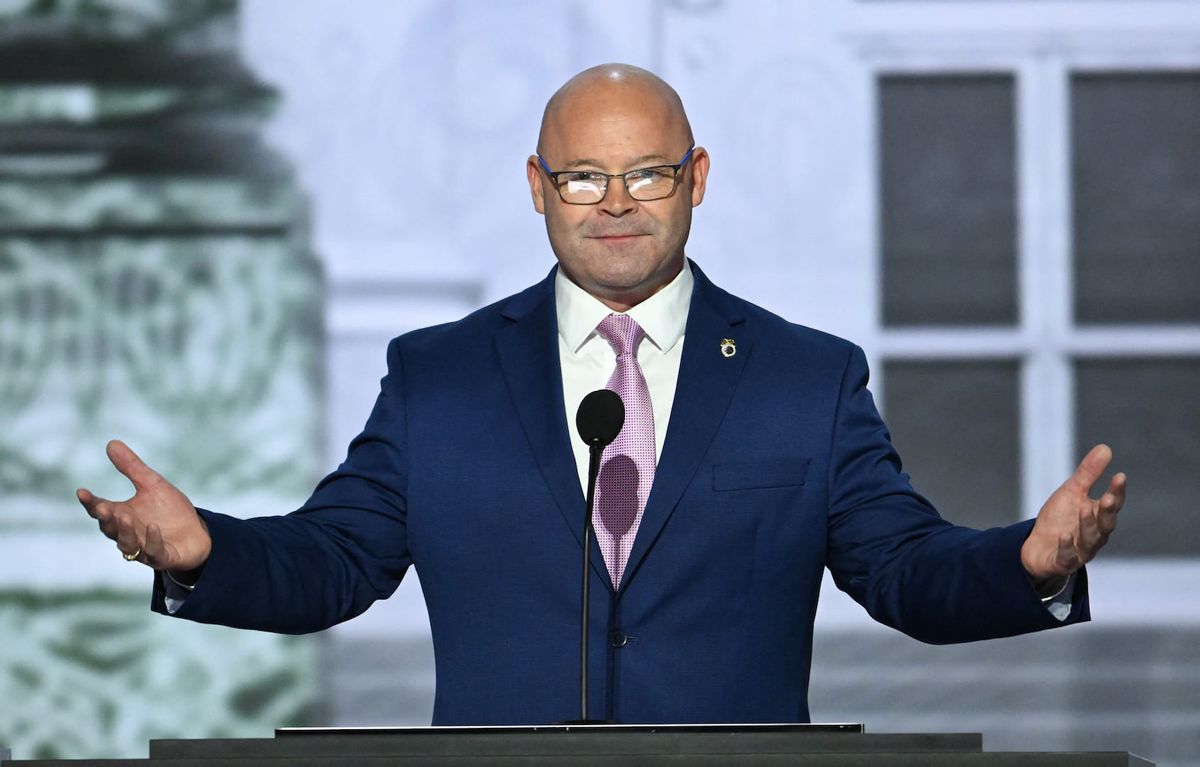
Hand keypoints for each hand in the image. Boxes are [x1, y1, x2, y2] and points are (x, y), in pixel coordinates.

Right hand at [77, 440, 211, 574]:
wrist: (196, 534)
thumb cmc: (170, 511)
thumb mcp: (152, 485)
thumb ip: (132, 468)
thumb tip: (111, 443)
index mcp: (122, 516)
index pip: (100, 510)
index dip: (90, 502)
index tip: (81, 491)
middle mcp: (129, 534)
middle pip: (110, 529)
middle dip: (106, 519)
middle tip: (103, 507)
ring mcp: (144, 548)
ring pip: (128, 544)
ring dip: (125, 532)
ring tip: (125, 517)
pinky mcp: (163, 557)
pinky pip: (154, 553)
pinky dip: (152, 541)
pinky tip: (154, 528)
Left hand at [1021, 443, 1125, 584]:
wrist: (1038, 547)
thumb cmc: (1060, 518)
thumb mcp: (1071, 492)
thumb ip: (1088, 474)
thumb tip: (1105, 447)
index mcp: (1098, 516)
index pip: (1112, 504)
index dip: (1117, 492)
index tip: (1120, 476)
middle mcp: (1095, 535)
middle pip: (1106, 524)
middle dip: (1108, 511)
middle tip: (1108, 498)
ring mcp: (1080, 551)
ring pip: (1090, 540)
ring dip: (1088, 525)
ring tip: (1084, 508)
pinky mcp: (1063, 562)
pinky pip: (1067, 557)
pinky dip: (1067, 547)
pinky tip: (1063, 535)